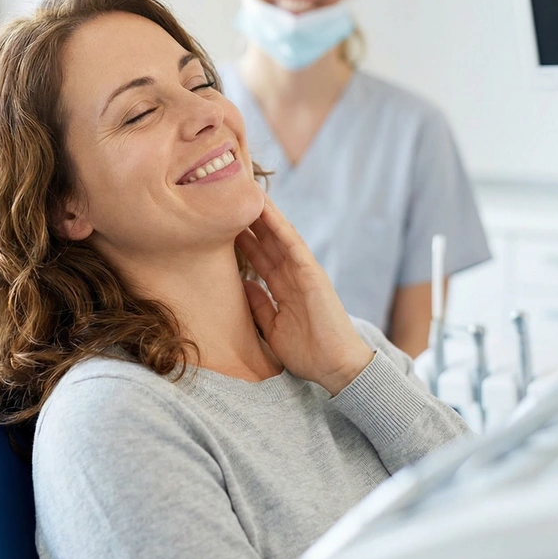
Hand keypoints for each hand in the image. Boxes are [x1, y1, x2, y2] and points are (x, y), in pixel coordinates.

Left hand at [235, 198, 372, 394]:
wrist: (336, 368)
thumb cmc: (308, 353)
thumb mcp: (272, 328)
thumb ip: (259, 305)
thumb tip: (241, 283)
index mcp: (284, 289)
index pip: (260, 258)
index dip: (243, 240)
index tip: (221, 224)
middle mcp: (293, 275)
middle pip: (267, 241)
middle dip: (249, 220)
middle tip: (227, 197)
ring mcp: (304, 272)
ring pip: (278, 235)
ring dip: (262, 213)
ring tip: (244, 190)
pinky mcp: (312, 273)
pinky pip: (292, 244)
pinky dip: (278, 225)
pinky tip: (264, 208)